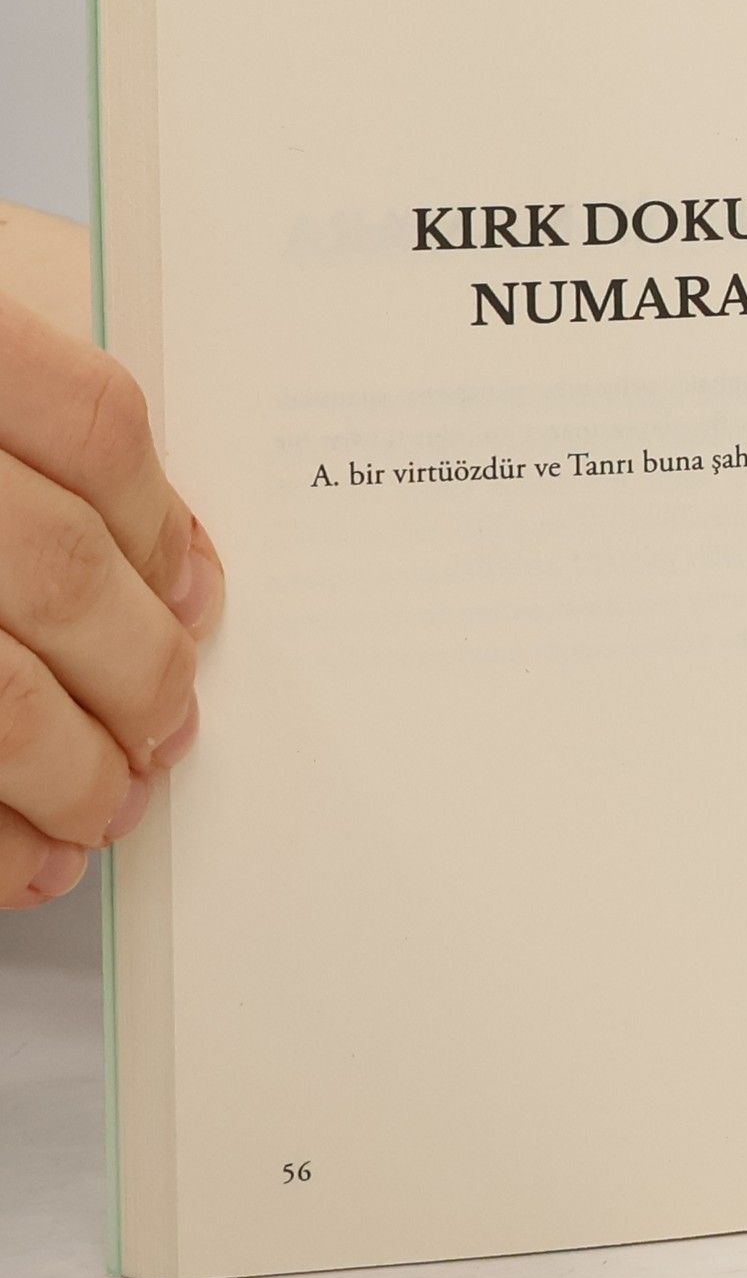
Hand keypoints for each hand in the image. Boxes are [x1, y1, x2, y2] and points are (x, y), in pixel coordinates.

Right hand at [0, 297, 221, 908]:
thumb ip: (46, 418)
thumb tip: (181, 570)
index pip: (91, 421)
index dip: (159, 521)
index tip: (193, 594)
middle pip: (50, 567)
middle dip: (138, 669)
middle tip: (168, 724)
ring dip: (71, 769)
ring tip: (106, 801)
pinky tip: (22, 859)